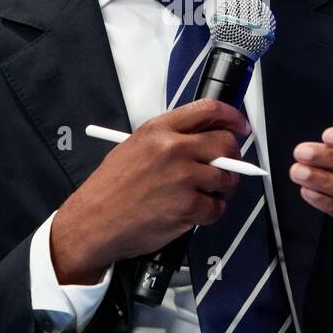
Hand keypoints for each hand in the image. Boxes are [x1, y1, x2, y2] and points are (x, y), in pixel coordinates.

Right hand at [51, 99, 250, 283]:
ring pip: (227, 177)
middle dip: (233, 157)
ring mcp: (182, 178)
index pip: (208, 110)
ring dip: (222, 188)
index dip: (232, 117)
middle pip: (226, 143)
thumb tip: (205, 139)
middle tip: (228, 167)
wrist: (93, 222)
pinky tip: (194, 212)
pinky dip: (211, 212)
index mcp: (158, 130)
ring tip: (205, 194)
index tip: (240, 126)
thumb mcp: (133, 147)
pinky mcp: (188, 207)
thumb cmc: (110, 189)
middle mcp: (172, 149)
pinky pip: (217, 207)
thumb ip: (169, 139)